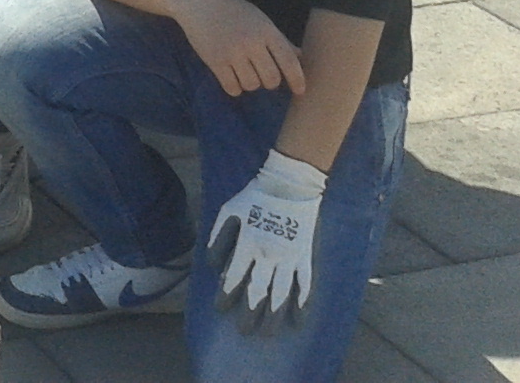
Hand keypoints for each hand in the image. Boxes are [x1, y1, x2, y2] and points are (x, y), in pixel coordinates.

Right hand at [166, 0, 306, 98]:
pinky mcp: (215, 61)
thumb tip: (300, 57)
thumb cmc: (233, 10)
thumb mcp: (260, 19)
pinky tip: (231, 77)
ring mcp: (232, 52)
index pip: (289, 61)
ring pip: (252, 85)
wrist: (198, 1)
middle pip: (271, 79)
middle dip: (269, 81)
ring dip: (250, 83)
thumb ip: (280, 39)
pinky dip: (234, 87)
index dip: (297, 79)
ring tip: (243, 71)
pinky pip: (232, 88)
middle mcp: (251, 42)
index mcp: (266, 30)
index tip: (300, 91)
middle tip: (262, 74)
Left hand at [209, 150, 326, 333]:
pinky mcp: (306, 257)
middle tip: (243, 332)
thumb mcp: (228, 211)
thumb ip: (219, 239)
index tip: (220, 310)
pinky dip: (303, 305)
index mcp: (247, 244)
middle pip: (257, 292)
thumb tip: (213, 267)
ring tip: (268, 334)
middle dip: (249, 315)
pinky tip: (298, 322)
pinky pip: (306, 286)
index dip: (226, 296)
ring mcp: (290, 258)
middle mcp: (268, 255)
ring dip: (274, 317)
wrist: (290, 184)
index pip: (234, 278)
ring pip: (281, 295)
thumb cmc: (255, 198)